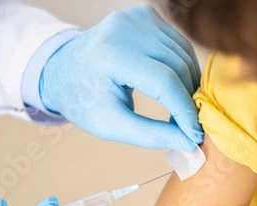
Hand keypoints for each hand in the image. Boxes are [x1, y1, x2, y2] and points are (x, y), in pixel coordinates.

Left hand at [40, 5, 202, 150]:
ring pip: (184, 55)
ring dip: (189, 86)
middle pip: (178, 67)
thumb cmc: (84, 100)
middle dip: (189, 100)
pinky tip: (176, 89)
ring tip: (181, 111)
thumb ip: (151, 135)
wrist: (62, 69)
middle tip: (188, 127)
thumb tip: (190, 141)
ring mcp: (137, 16)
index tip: (195, 135)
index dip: (185, 110)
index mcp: (112, 54)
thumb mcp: (112, 125)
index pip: (164, 81)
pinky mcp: (146, 14)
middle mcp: (126, 27)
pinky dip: (184, 69)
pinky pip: (179, 45)